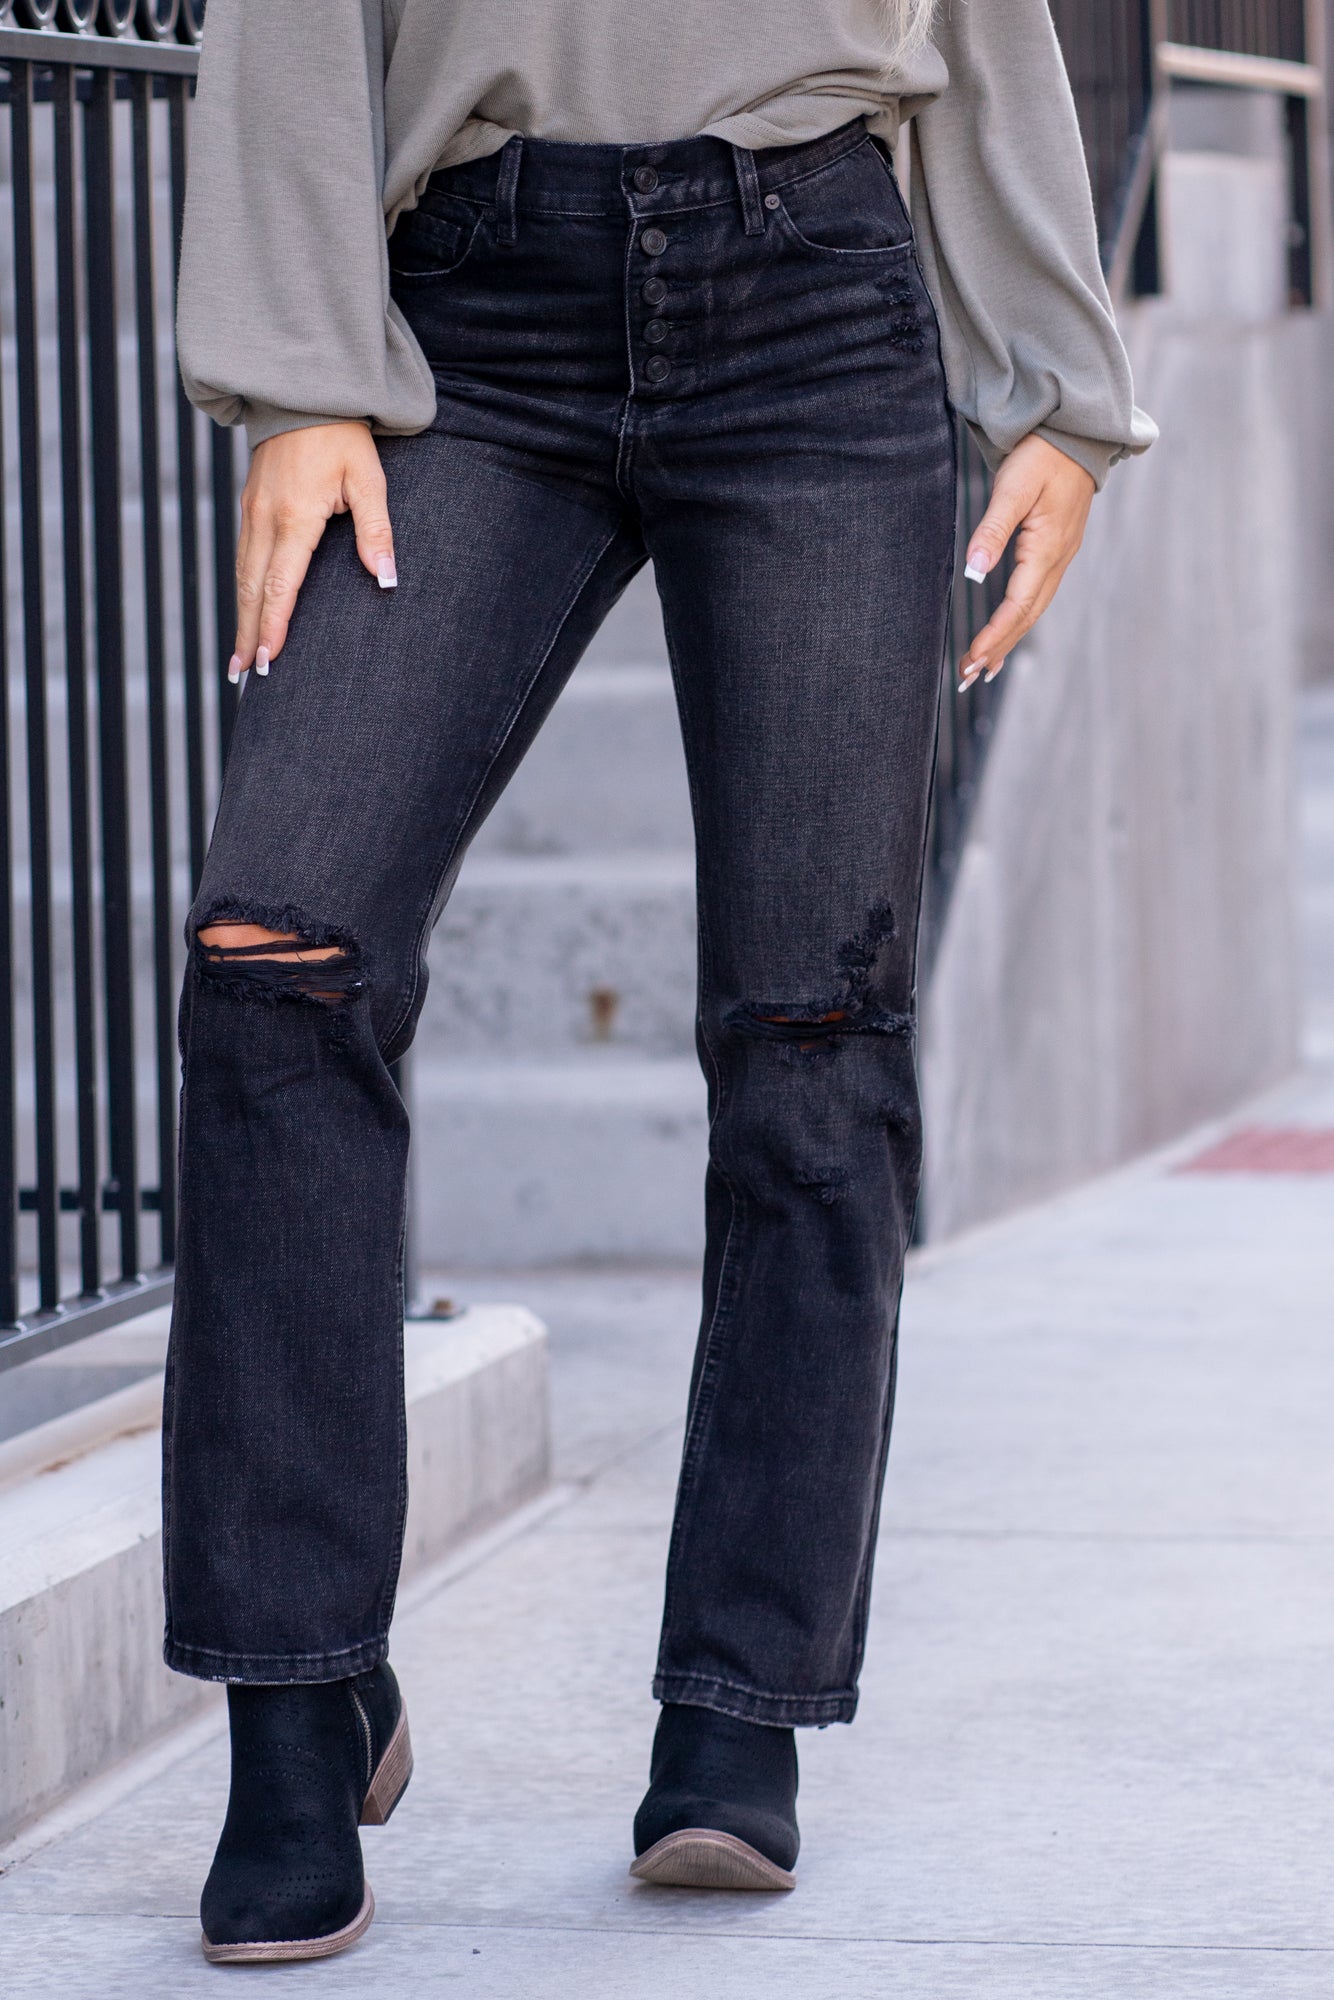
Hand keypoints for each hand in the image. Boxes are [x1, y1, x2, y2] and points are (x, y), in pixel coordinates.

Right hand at [229, 421, 395, 680]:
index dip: (273, 626)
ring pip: (242, 575)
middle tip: (244, 674)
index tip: (269, 660)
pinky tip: (245, 610)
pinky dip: (242, 589)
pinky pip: (242, 556)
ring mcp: (252, 511)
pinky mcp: (249, 504)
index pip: (281, 585)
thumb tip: (385, 577)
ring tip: (239, 655)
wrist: (304, 392)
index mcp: (296, 517)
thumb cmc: (343, 436)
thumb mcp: (368, 478)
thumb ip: (376, 530)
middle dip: (248, 634)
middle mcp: (266, 518)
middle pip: (253, 589)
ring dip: (240, 616)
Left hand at [957, 434, 1094, 691]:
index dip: (993, 636)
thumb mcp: (1013, 487)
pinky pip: (1037, 596)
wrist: (1076, 433)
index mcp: (1047, 549)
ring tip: (984, 668)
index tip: (971, 660)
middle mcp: (1058, 560)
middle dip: (998, 649)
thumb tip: (974, 569)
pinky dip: (1020, 621)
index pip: (1017, 606)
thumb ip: (992, 529)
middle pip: (1026, 617)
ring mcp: (1061, 557)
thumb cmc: (1041, 455)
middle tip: (969, 678)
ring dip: (1008, 640)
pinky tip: (1006, 634)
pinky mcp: (1057, 551)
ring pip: (1034, 610)